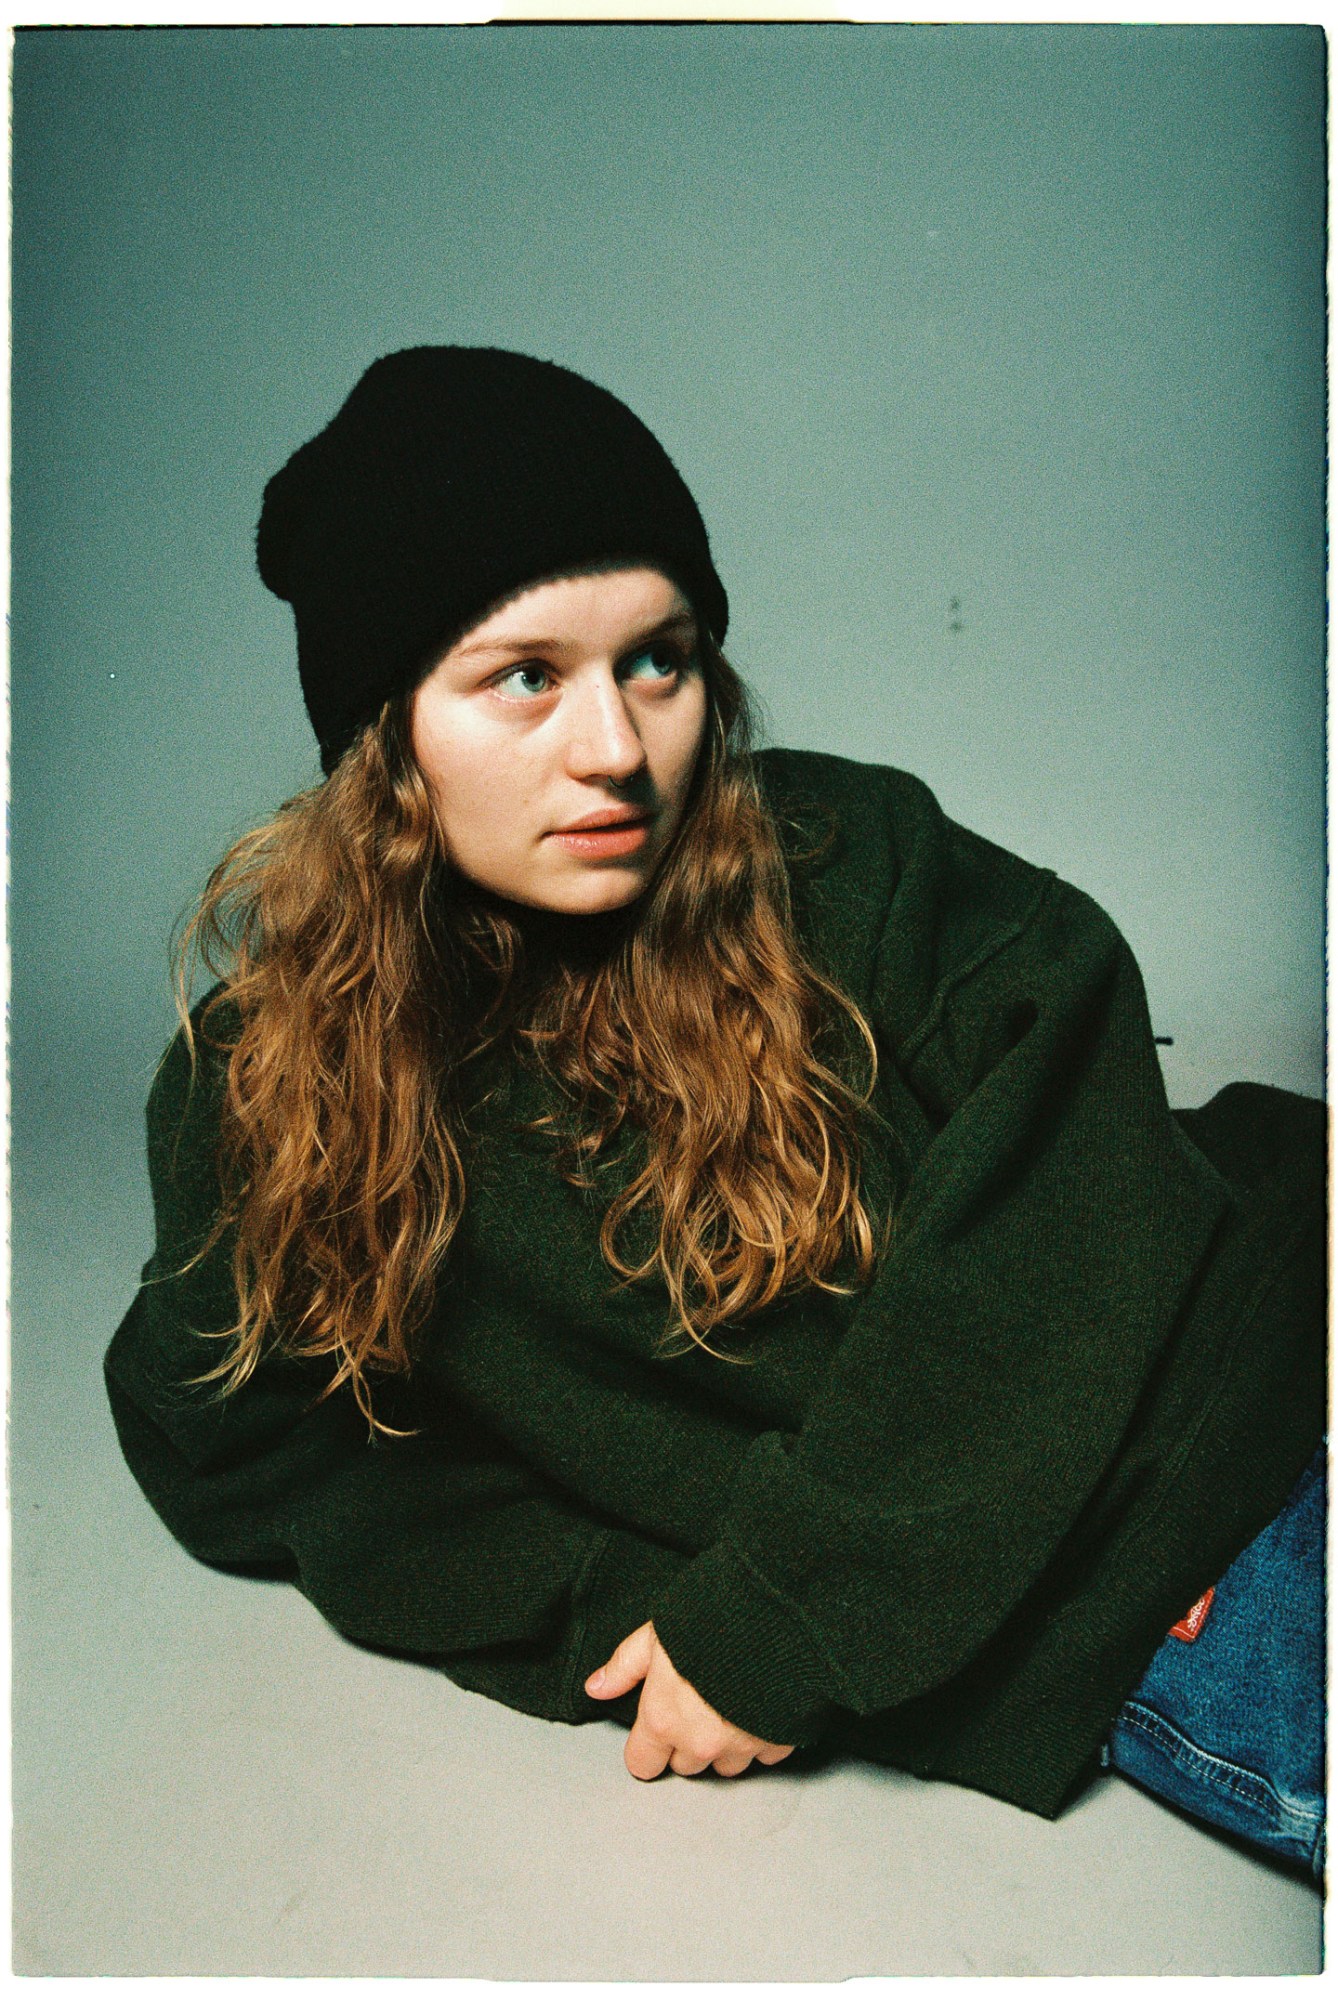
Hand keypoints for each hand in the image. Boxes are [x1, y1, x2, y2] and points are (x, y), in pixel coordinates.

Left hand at [585, 1620, 795, 1778]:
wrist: (774, 1617)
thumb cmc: (712, 1620)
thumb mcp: (656, 1635)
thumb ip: (624, 1666)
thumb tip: (596, 1687)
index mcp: (664, 1719)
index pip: (643, 1765)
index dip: (648, 1746)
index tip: (657, 1729)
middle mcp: (700, 1743)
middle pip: (685, 1765)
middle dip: (689, 1741)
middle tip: (699, 1701)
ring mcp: (740, 1747)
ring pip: (725, 1765)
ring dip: (726, 1743)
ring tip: (732, 1701)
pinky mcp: (776, 1742)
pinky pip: (763, 1754)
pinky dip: (761, 1735)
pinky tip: (759, 1702)